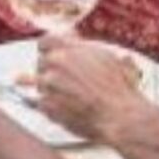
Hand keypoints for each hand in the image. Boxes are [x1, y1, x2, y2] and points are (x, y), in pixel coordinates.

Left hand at [32, 39, 156, 144]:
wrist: (118, 116)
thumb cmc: (119, 89)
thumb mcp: (109, 58)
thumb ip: (89, 49)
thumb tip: (81, 44)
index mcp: (71, 48)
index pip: (45, 42)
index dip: (49, 50)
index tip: (53, 56)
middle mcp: (56, 62)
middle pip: (41, 62)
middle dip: (51, 71)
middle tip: (67, 82)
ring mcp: (48, 84)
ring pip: (39, 83)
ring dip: (50, 88)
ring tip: (69, 97)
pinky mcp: (46, 105)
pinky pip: (41, 102)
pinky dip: (51, 106)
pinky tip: (67, 109)